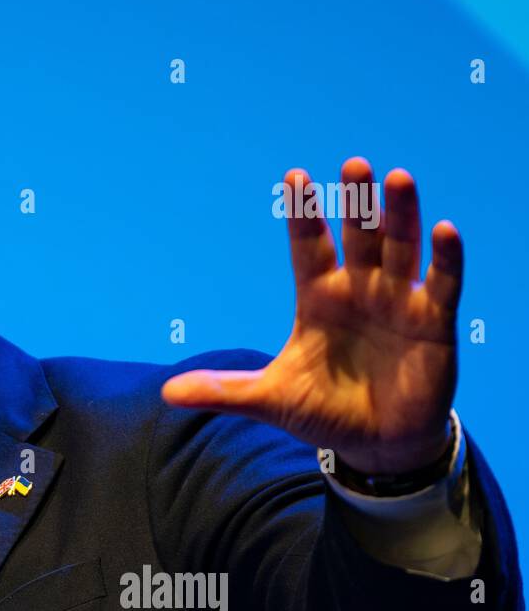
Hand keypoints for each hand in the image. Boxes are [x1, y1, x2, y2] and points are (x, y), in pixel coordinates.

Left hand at [161, 157, 459, 474]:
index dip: (302, 215)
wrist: (376, 445)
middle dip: (356, 202)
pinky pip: (443, 285)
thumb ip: (223, 391)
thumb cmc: (324, 413)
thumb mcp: (270, 400)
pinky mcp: (434, 324)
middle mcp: (360, 290)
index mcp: (319, 298)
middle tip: (354, 164)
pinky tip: (444, 230)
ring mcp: (399, 303)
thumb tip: (166, 392)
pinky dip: (445, 260)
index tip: (294, 176)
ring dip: (400, 216)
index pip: (309, 247)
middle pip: (359, 237)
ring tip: (397, 178)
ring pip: (401, 248)